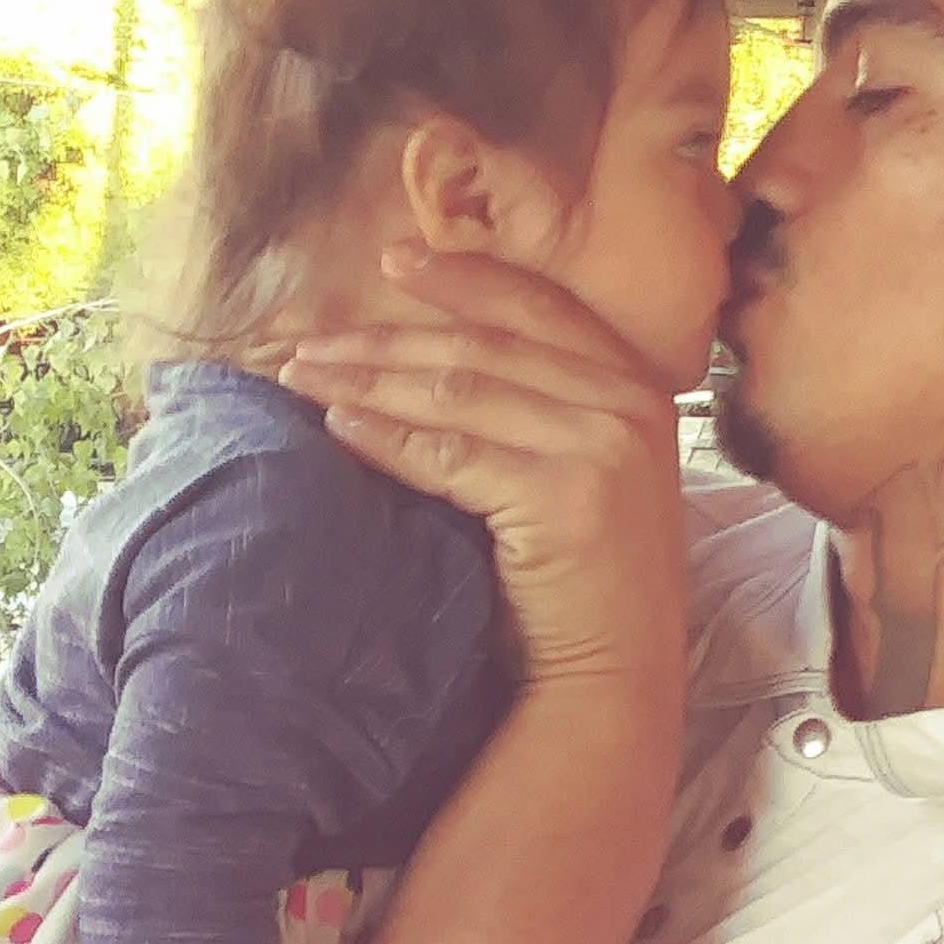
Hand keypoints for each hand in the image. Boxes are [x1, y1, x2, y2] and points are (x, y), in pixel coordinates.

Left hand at [282, 248, 685, 696]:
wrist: (614, 680)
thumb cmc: (584, 589)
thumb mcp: (582, 475)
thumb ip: (542, 412)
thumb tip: (431, 360)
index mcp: (640, 390)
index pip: (540, 308)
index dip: (463, 279)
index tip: (390, 263)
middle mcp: (629, 406)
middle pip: (484, 346)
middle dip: (386, 338)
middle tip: (309, 339)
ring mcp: (602, 448)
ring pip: (459, 391)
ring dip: (369, 379)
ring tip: (303, 378)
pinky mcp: (562, 496)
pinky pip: (450, 454)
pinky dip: (386, 436)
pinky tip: (337, 426)